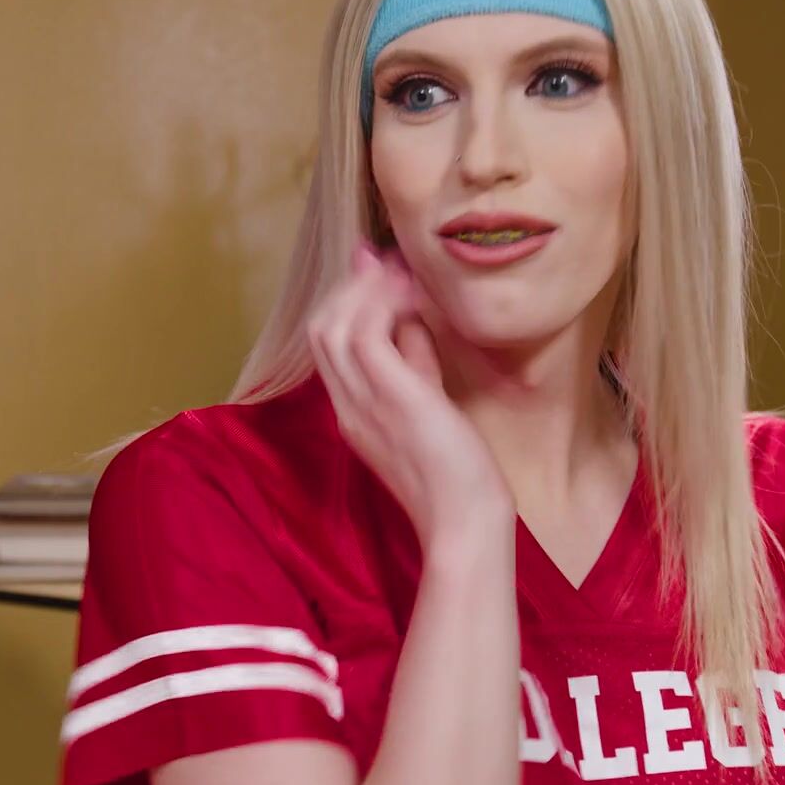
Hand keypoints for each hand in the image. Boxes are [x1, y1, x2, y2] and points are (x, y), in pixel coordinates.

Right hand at [306, 243, 512, 549]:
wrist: (464, 521)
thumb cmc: (456, 473)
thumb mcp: (428, 406)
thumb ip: (415, 363)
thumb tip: (411, 321)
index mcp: (353, 411)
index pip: (329, 344)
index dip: (347, 301)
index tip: (377, 272)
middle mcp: (349, 405)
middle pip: (320, 329)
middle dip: (350, 288)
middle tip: (387, 263)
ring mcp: (364, 402)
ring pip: (333, 326)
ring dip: (365, 290)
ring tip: (400, 272)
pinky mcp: (392, 397)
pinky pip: (367, 334)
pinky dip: (383, 304)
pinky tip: (410, 294)